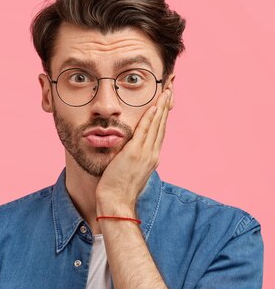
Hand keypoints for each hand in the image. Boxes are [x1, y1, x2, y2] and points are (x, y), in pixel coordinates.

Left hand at [96, 89, 171, 214]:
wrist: (116, 201)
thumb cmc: (117, 188)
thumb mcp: (128, 169)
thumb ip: (131, 158)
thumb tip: (127, 151)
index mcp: (151, 157)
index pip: (160, 130)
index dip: (164, 114)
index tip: (167, 99)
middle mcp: (152, 153)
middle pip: (163, 124)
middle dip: (167, 104)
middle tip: (172, 87)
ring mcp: (146, 153)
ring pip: (157, 125)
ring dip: (162, 106)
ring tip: (167, 90)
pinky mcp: (135, 154)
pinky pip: (145, 131)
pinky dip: (151, 118)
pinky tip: (154, 105)